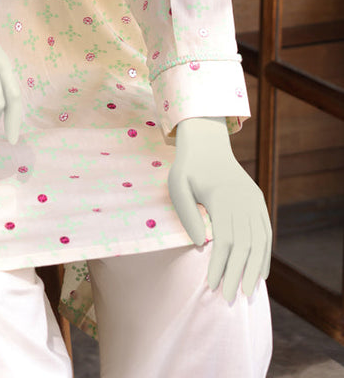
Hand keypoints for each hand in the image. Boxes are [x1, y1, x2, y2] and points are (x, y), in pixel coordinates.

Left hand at [168, 116, 271, 301]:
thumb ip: (187, 214)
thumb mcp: (178, 185)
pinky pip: (266, 232)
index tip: (212, 286)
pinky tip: (261, 273)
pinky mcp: (259, 201)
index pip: (224, 240)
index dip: (220, 266)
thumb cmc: (188, 167)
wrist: (208, 143)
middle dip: (237, 275)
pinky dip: (265, 255)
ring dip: (254, 270)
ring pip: (260, 242)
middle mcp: (242, 200)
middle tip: (229, 300)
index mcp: (222, 197)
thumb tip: (202, 244)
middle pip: (244, 246)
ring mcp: (254, 200)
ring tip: (247, 293)